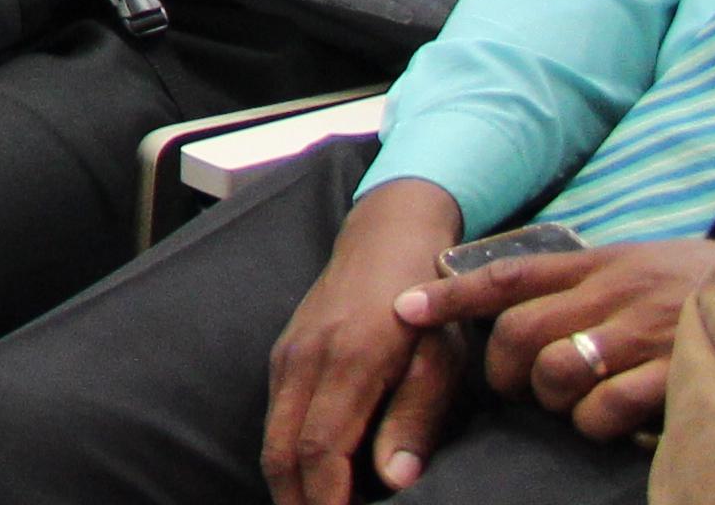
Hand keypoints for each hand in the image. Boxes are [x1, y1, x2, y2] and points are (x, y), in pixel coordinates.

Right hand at [265, 180, 465, 504]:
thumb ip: (415, 417)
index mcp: (348, 362)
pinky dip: (287, 460)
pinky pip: (275, 419)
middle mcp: (304, 360)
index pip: (320, 449)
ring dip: (289, 487)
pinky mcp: (284, 355)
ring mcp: (287, 356)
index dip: (326, 501)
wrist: (387, 237)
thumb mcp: (442, 359)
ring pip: (272, 439)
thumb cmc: (428, 303)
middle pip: (281, 453)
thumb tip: (393, 480)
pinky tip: (312, 481)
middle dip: (297, 504)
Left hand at [437, 236, 714, 443]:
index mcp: (599, 263)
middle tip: (512, 387)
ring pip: (555, 369)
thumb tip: (516, 299)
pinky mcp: (672, 375)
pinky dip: (593, 422)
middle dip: (501, 367)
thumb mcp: (637, 264)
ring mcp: (643, 335)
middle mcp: (613, 294)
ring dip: (549, 396)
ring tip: (566, 403)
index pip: (509, 274)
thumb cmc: (698, 285)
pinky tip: (607, 422)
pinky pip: (604, 407)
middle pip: (519, 330)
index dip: (452, 295)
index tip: (403, 309)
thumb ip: (583, 278)